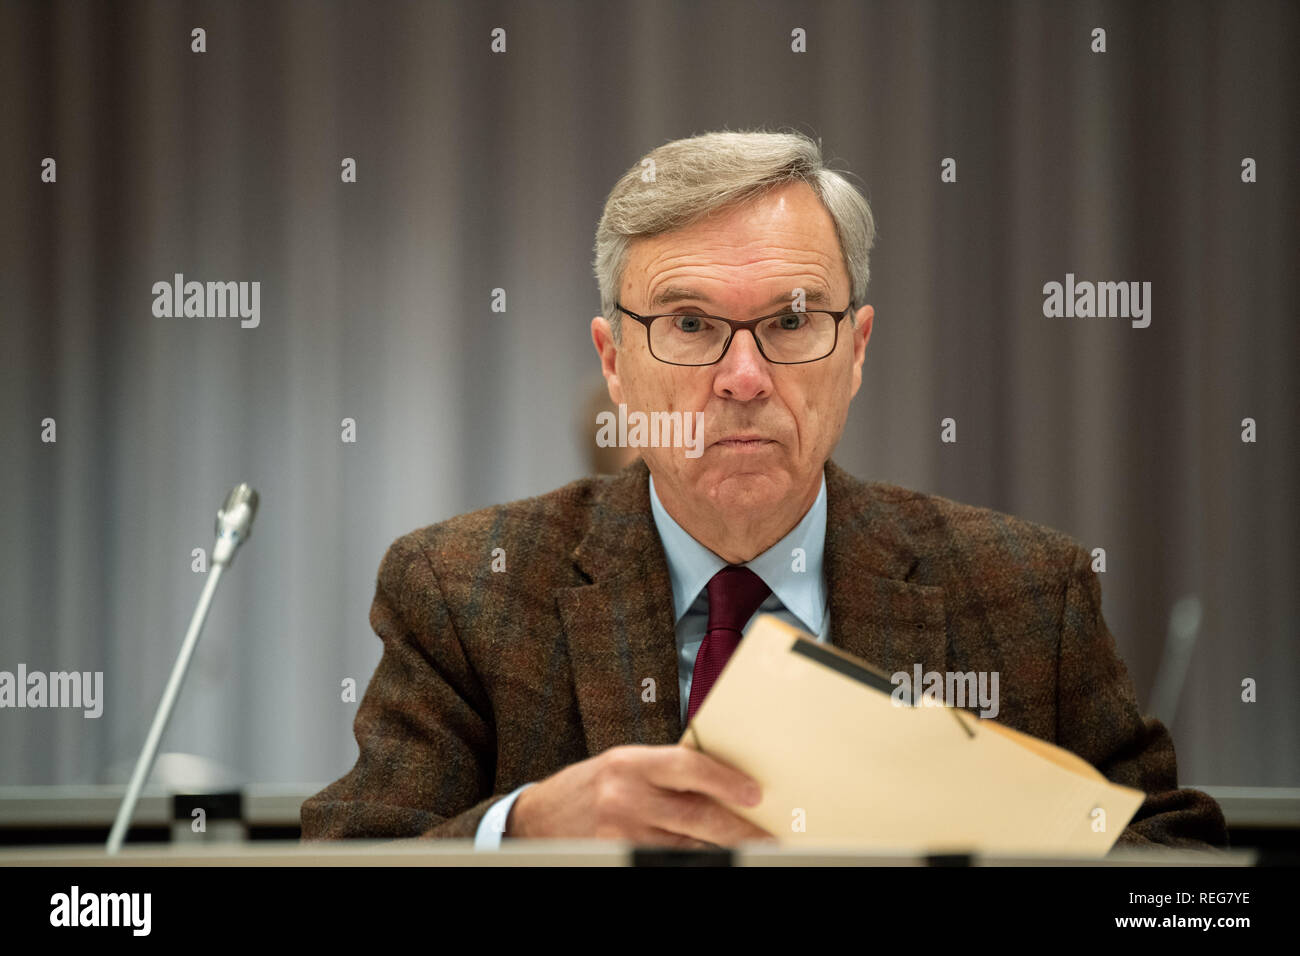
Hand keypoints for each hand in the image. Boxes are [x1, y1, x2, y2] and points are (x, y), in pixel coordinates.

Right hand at [506, 744, 775, 846]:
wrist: (537, 818)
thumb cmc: (588, 786)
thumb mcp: (623, 763)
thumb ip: (664, 770)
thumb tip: (719, 780)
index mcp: (630, 763)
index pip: (687, 767)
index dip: (724, 780)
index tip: (754, 793)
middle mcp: (625, 798)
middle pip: (695, 816)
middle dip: (737, 828)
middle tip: (768, 837)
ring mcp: (620, 834)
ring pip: (686, 848)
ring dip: (720, 851)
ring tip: (749, 851)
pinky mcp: (617, 857)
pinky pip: (665, 863)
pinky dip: (691, 862)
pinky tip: (711, 859)